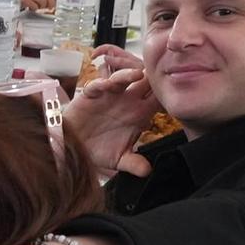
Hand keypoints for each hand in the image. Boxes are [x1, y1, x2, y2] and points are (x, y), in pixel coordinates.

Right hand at [17, 0, 55, 10]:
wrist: (5, 2)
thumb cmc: (18, 3)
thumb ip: (40, 1)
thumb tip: (51, 9)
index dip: (52, 2)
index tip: (52, 8)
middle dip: (47, 5)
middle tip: (43, 11)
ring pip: (42, 1)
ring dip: (40, 8)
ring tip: (34, 9)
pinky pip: (34, 6)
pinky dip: (33, 9)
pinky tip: (28, 9)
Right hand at [64, 57, 158, 177]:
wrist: (71, 146)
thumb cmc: (97, 150)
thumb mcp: (118, 160)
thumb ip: (133, 163)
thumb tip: (147, 171)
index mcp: (140, 114)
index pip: (159, 99)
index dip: (167, 95)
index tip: (174, 94)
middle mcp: (128, 101)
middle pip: (145, 82)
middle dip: (151, 77)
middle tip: (158, 75)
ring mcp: (110, 95)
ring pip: (123, 78)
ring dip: (130, 73)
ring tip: (137, 74)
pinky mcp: (91, 94)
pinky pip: (98, 84)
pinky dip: (102, 82)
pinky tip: (107, 84)